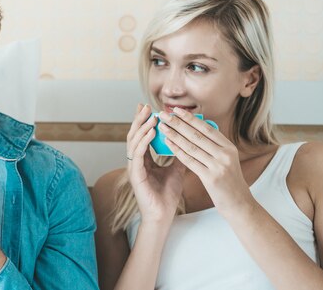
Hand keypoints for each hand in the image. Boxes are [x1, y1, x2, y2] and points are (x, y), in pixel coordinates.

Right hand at [126, 104, 185, 223]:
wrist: (163, 216)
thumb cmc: (167, 195)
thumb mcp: (176, 170)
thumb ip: (178, 156)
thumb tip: (188, 141)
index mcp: (144, 159)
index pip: (142, 136)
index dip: (144, 122)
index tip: (148, 108)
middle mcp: (136, 161)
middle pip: (134, 135)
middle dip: (139, 120)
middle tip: (146, 106)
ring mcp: (134, 167)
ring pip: (134, 141)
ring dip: (142, 127)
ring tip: (150, 116)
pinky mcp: (135, 175)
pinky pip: (138, 154)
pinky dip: (144, 141)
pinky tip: (152, 132)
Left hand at [158, 107, 253, 215]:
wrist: (239, 204)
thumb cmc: (229, 181)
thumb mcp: (227, 159)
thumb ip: (214, 146)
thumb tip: (197, 128)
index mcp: (229, 147)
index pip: (207, 128)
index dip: (190, 118)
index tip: (176, 109)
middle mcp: (225, 154)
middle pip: (197, 135)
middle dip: (178, 123)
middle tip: (163, 114)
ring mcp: (219, 166)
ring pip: (191, 146)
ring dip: (174, 134)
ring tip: (162, 126)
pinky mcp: (211, 178)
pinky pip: (190, 161)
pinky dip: (177, 150)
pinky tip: (167, 143)